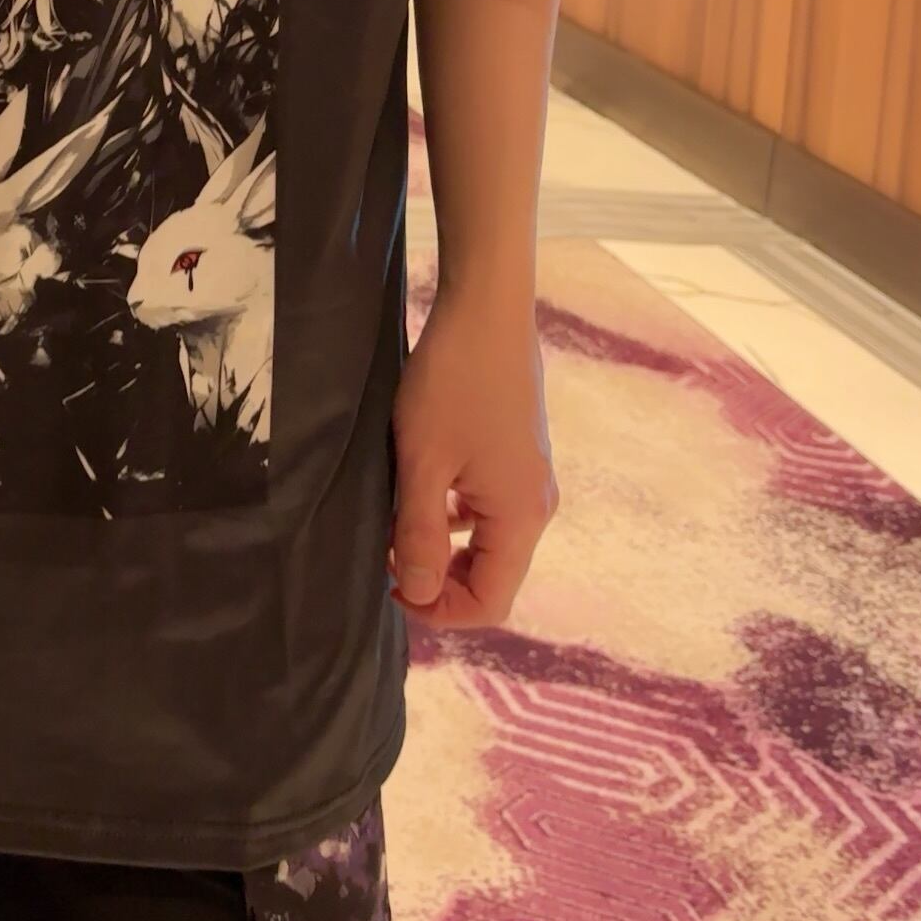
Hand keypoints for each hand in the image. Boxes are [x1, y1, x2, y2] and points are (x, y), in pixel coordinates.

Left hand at [389, 283, 557, 627]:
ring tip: (392, 520)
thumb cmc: (452, 382)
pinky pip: (486, 507)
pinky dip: (452, 514)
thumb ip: (418, 534)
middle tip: (384, 555)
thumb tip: (416, 594)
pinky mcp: (516, 455)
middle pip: (492, 575)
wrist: (487, 310)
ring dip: (441, 544)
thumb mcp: (423, 462)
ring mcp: (529, 479)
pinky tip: (418, 488)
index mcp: (521, 517)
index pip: (490, 601)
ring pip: (486, 540)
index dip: (438, 609)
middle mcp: (536, 505)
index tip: (388, 586)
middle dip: (438, 579)